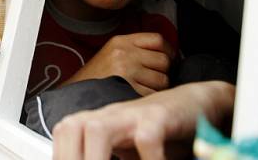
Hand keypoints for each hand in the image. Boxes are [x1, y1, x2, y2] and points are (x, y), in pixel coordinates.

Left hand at [52, 81, 234, 159]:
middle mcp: (110, 115)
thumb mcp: (128, 150)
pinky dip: (148, 159)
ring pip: (98, 129)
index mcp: (97, 122)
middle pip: (71, 127)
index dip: (60, 154)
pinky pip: (147, 138)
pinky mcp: (160, 117)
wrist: (196, 103)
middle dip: (70, 157)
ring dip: (95, 158)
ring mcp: (133, 114)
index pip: (64, 133)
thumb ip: (109, 157)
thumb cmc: (159, 131)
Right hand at [62, 33, 174, 95]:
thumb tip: (168, 54)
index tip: (170, 58)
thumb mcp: (112, 51)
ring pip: (162, 79)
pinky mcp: (128, 89)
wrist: (76, 91)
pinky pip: (153, 94)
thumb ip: (136, 48)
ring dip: (158, 87)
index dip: (169, 50)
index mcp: (121, 41)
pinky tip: (139, 96)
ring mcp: (127, 71)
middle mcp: (124, 53)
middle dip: (164, 71)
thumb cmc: (97, 75)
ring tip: (145, 87)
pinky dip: (150, 98)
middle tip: (154, 77)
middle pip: (164, 60)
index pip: (157, 39)